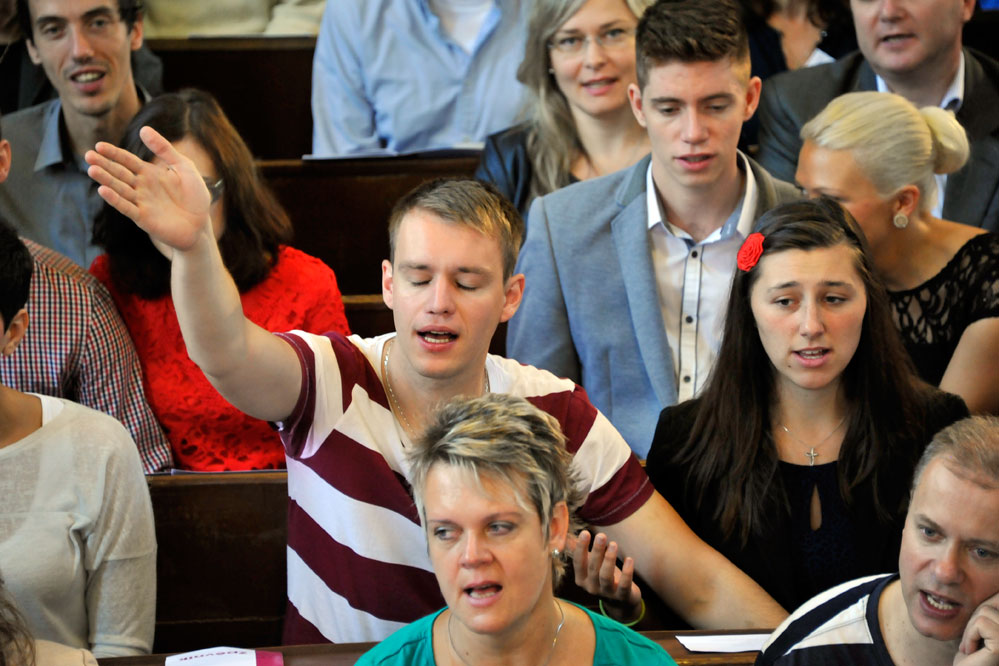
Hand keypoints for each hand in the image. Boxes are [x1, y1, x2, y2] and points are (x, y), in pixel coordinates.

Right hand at [85, 126, 212, 252]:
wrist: (201, 224)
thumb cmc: (195, 196)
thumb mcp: (184, 167)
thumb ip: (164, 149)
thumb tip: (143, 129)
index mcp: (150, 174)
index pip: (127, 160)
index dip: (114, 153)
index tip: (99, 146)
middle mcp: (142, 187)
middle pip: (119, 173)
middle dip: (104, 164)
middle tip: (88, 155)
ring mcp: (141, 202)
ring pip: (120, 189)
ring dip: (106, 180)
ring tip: (92, 169)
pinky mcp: (144, 218)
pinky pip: (127, 207)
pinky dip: (115, 200)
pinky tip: (103, 190)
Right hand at [569, 530, 641, 619]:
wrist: (620, 602)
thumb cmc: (603, 578)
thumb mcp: (591, 566)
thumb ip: (581, 553)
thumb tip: (566, 535)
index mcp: (582, 579)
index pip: (579, 563)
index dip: (581, 548)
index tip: (585, 532)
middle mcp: (592, 588)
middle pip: (593, 568)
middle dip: (597, 551)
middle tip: (601, 535)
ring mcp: (607, 593)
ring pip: (606, 576)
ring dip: (609, 559)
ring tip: (613, 544)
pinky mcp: (623, 596)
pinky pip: (624, 585)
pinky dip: (627, 572)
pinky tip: (629, 559)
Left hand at [954, 593, 998, 665]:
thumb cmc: (971, 653)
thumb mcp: (981, 626)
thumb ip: (990, 609)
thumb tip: (996, 583)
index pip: (998, 597)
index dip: (986, 608)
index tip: (978, 632)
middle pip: (991, 604)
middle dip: (974, 621)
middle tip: (972, 643)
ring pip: (984, 612)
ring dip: (970, 630)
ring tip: (973, 648)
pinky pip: (980, 623)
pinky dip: (969, 636)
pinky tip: (972, 652)